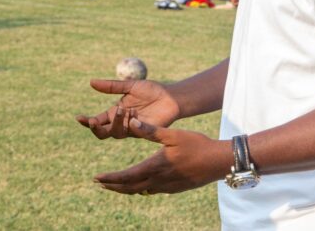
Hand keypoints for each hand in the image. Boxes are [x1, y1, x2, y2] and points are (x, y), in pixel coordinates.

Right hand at [76, 79, 179, 139]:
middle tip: (94, 121)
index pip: (97, 120)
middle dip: (95, 128)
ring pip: (115, 133)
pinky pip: (132, 132)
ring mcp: (132, 129)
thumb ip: (112, 86)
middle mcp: (121, 123)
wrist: (171, 96)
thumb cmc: (152, 90)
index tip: (78, 117)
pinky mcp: (143, 132)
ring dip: (116, 122)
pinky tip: (134, 115)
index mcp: (115, 112)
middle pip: (102, 133)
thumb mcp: (130, 86)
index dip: (87, 121)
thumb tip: (91, 82)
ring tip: (125, 109)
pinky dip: (130, 124)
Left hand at [94, 118, 229, 194]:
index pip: (126, 177)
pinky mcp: (174, 188)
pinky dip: (141, 189)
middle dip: (113, 186)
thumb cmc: (197, 145)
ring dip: (126, 188)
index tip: (96, 178)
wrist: (217, 162)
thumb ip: (151, 131)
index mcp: (155, 166)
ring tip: (116, 184)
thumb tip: (131, 123)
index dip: (110, 179)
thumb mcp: (173, 135)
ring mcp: (166, 187)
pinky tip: (140, 185)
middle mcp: (158, 181)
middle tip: (100, 183)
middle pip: (129, 188)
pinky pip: (152, 191)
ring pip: (140, 191)